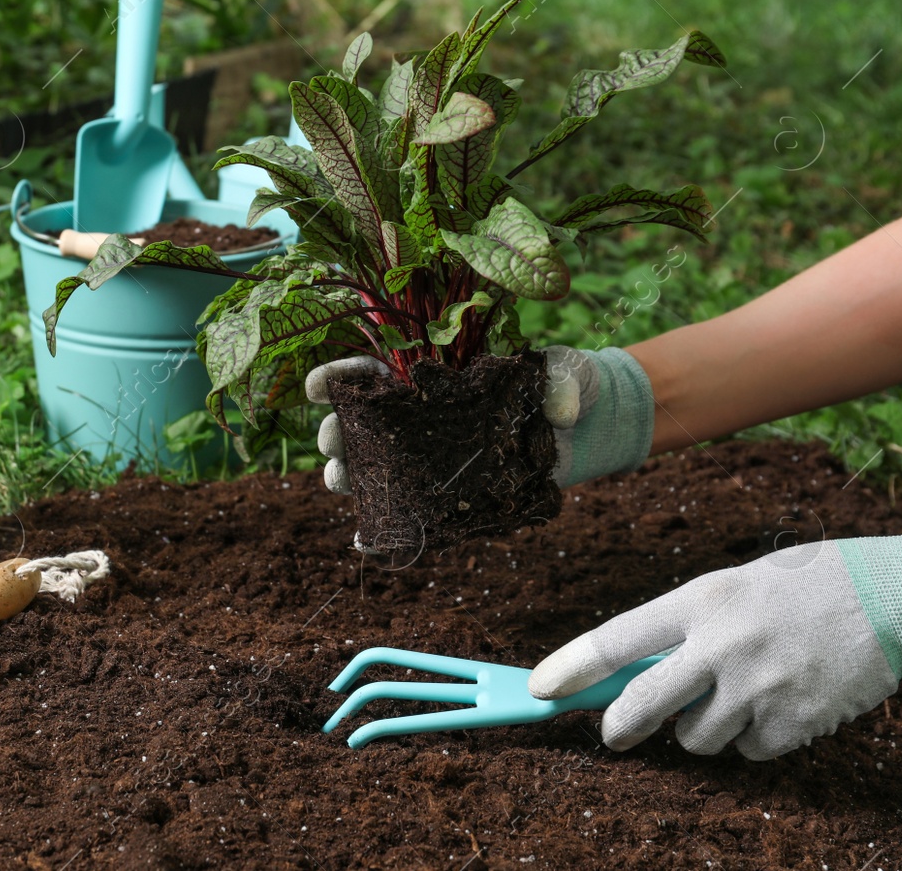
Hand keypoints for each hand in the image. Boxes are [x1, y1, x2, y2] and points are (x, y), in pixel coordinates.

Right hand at [304, 346, 654, 495]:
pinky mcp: (448, 493)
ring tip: (340, 480)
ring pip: (370, 467)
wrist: (585, 430)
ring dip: (347, 474)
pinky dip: (382, 518)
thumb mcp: (567, 373)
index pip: (373, 371)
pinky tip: (366, 529)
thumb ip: (563, 382)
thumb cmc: (564, 385)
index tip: (316, 386)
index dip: (339, 376)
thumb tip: (561, 411)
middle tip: (330, 441)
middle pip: (359, 423)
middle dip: (335, 431)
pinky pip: (405, 507)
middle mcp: (421, 415)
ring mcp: (431, 456)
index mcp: (433, 374)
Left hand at [528, 524, 901, 759]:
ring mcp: (757, 688)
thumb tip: (628, 679)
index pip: (617, 639)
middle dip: (620, 727)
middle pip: (644, 704)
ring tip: (735, 693)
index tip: (540, 688)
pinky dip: (753, 737)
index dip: (571, 667)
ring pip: (697, 737)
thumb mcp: (727, 589)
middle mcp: (721, 646)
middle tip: (614, 733)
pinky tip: (776, 703)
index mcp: (700, 601)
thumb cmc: (796, 587)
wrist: (884, 599)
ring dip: (703, 728)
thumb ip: (681, 630)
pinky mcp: (792, 723)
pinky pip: (748, 750)